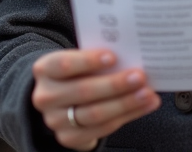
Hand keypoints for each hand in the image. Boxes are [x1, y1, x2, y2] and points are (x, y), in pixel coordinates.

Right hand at [31, 48, 160, 150]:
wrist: (61, 101)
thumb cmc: (77, 72)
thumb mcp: (78, 60)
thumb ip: (96, 58)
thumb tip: (130, 54)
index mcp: (44, 69)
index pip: (63, 64)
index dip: (87, 61)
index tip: (113, 56)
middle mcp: (45, 96)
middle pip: (83, 91)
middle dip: (115, 85)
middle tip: (140, 77)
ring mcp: (55, 120)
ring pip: (94, 114)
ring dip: (126, 103)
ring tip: (147, 94)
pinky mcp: (68, 138)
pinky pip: (102, 129)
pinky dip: (127, 116)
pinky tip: (144, 105)